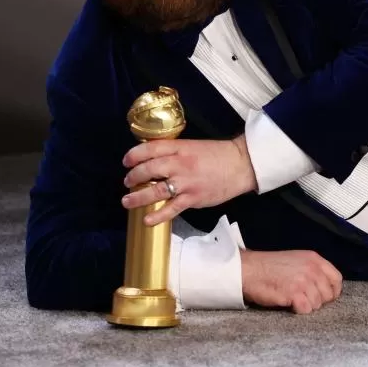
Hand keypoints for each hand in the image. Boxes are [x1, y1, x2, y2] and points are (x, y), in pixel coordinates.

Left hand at [121, 135, 257, 225]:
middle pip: (148, 169)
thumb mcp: (194, 146)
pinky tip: (147, 220)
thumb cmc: (218, 155)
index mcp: (180, 148)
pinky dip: (157, 215)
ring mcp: (186, 183)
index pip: (150, 149)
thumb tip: (154, 160)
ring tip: (127, 201)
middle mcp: (180, 164)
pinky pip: (171, 208)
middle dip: (133, 176)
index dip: (134, 155)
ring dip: (137, 197)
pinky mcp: (193, 198)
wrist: (241, 165)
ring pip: (155, 190)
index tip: (126, 161)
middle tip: (128, 181)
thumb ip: (175, 152)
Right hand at [241, 249, 342, 313]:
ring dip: (306, 306)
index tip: (325, 297)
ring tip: (293, 300)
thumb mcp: (297, 260)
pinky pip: (306, 309)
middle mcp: (312, 269)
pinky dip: (298, 310)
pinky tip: (289, 304)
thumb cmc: (270, 267)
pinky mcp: (294, 293)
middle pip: (328, 295)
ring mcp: (304, 281)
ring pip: (317, 304)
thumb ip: (312, 269)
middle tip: (303, 300)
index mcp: (315, 259)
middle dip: (318, 301)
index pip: (337, 279)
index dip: (333, 291)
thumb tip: (323, 286)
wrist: (249, 269)